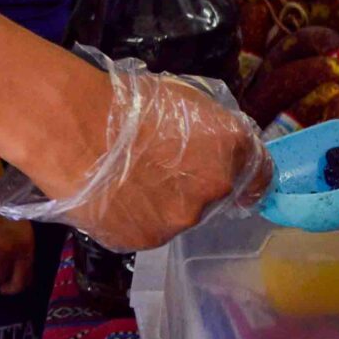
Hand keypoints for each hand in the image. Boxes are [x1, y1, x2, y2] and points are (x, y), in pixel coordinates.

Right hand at [0, 51, 271, 253]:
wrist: (76, 128)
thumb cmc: (125, 101)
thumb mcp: (183, 98)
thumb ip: (210, 130)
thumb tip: (214, 147)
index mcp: (230, 144)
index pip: (261, 173)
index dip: (249, 176)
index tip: (239, 179)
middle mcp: (215, 186)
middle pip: (215, 193)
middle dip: (195, 184)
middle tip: (160, 168)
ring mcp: (181, 219)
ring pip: (179, 214)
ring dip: (163, 203)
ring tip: (128, 181)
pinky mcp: (147, 240)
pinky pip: (148, 230)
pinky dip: (136, 218)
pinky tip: (113, 197)